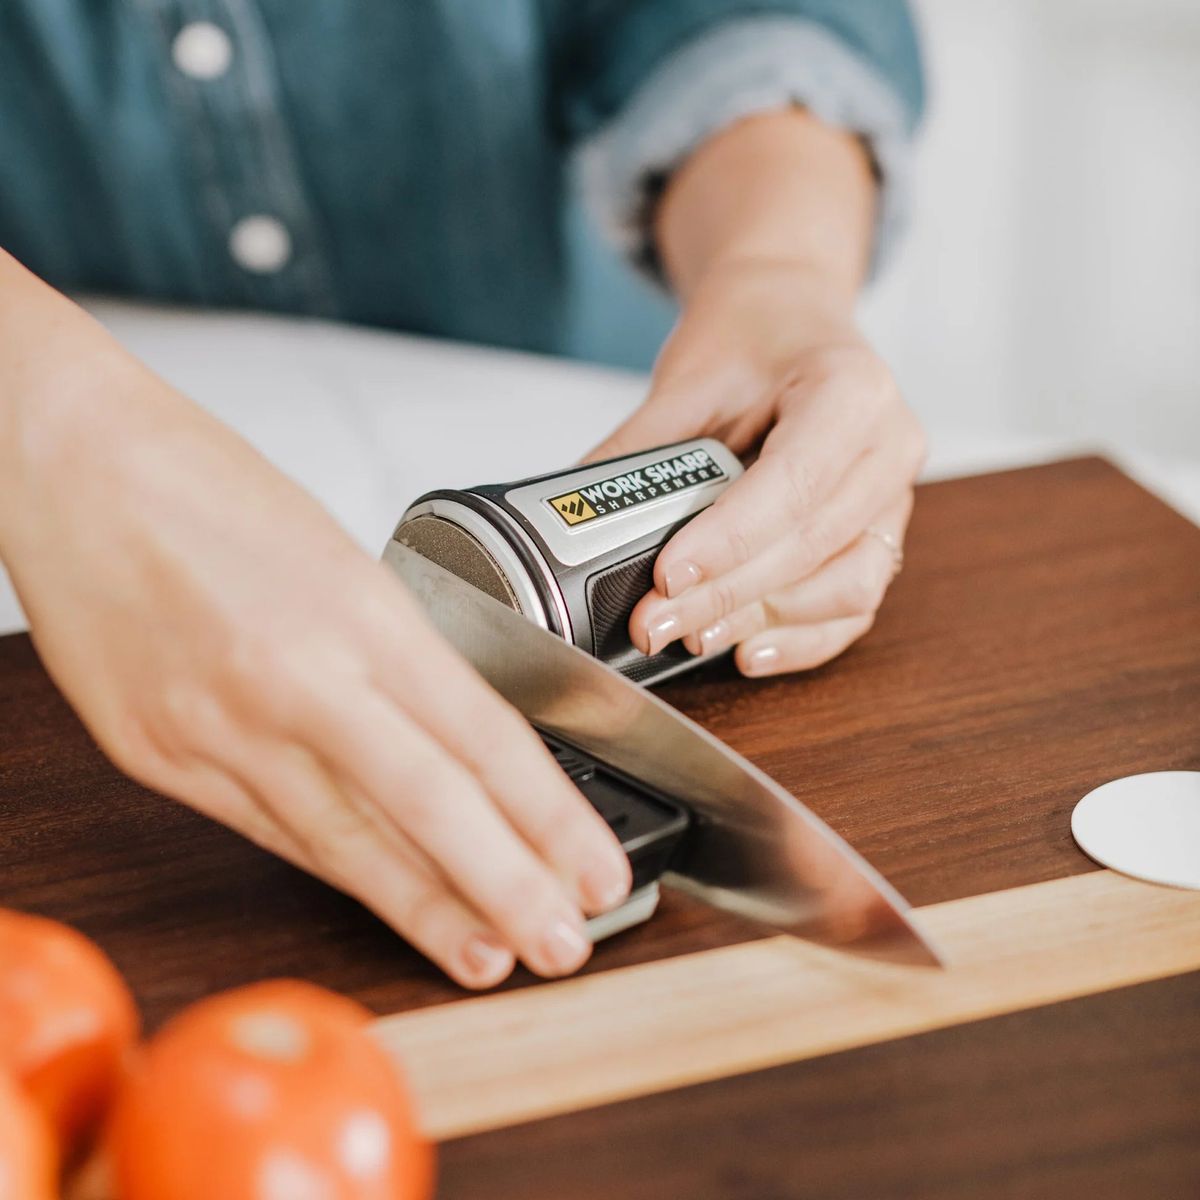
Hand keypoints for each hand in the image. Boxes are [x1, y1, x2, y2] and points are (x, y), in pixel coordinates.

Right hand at [1, 333, 630, 988]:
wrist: (73, 464)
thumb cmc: (210, 490)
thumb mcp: (341, 558)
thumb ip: (397, 654)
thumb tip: (457, 738)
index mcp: (359, 613)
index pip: (484, 737)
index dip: (549, 816)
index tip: (595, 865)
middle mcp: (295, 678)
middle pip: (426, 807)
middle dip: (506, 887)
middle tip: (567, 942)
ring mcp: (220, 728)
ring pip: (344, 842)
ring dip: (423, 907)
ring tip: (485, 955)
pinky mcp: (160, 758)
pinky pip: (270, 832)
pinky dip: (337, 870)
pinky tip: (382, 902)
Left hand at [587, 258, 924, 675]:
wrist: (790, 319)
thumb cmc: (750, 337)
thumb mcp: (688, 378)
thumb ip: (641, 450)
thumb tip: (572, 518)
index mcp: (852, 389)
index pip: (793, 482)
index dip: (729, 539)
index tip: (668, 575)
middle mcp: (890, 447)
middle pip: (813, 544)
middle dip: (727, 593)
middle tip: (654, 622)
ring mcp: (893, 498)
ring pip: (845, 587)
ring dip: (763, 620)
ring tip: (691, 634)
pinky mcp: (881, 536)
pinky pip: (855, 607)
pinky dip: (802, 639)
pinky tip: (747, 649)